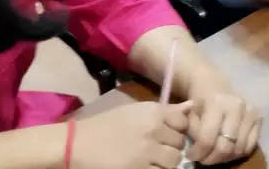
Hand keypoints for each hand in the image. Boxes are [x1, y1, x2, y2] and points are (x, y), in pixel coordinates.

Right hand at [74, 101, 192, 168]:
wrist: (76, 144)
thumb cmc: (105, 126)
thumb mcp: (135, 111)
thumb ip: (165, 111)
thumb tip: (193, 105)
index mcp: (153, 112)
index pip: (184, 122)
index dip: (178, 130)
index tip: (166, 134)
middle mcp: (153, 130)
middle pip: (180, 143)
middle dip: (171, 148)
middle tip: (156, 150)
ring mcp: (146, 152)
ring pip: (173, 161)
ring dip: (165, 163)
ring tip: (150, 161)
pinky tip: (143, 167)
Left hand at [186, 80, 261, 164]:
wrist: (214, 86)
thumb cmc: (200, 102)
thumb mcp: (189, 115)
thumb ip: (194, 133)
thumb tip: (198, 152)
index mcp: (217, 103)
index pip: (207, 139)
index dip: (198, 153)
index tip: (190, 156)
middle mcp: (238, 106)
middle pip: (226, 147)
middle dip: (211, 159)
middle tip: (202, 159)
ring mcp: (251, 112)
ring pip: (239, 149)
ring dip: (224, 158)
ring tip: (213, 155)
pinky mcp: (259, 118)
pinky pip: (250, 146)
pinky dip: (237, 153)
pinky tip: (227, 149)